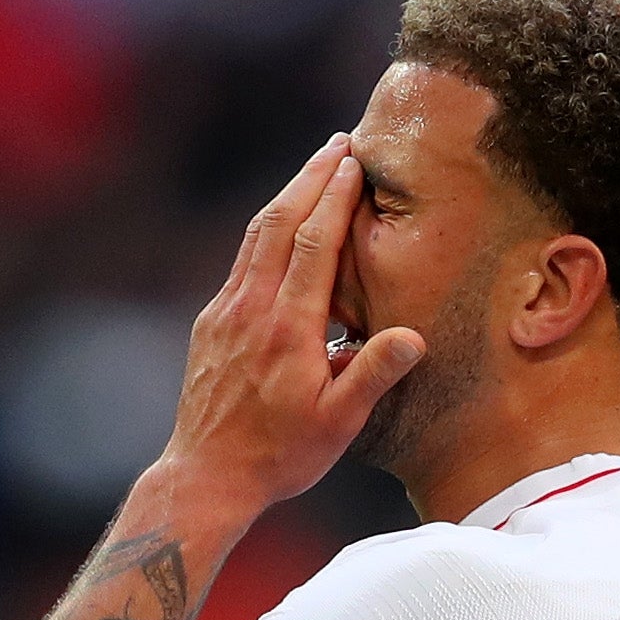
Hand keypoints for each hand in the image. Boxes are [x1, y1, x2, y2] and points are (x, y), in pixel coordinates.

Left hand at [160, 134, 425, 512]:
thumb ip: (373, 374)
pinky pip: (242, 263)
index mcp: (288, 327)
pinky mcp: (211, 324)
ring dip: (286, 197)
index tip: (354, 160)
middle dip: (310, 177)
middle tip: (337, 143)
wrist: (206, 476)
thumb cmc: (279, 455)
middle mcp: (252, 308)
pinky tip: (280, 229)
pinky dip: (266, 232)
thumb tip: (414, 335)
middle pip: (280, 222)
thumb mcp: (338, 424)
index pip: (314, 242)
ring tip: (313, 170)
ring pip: (256, 237)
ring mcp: (225, 313)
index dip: (335, 196)